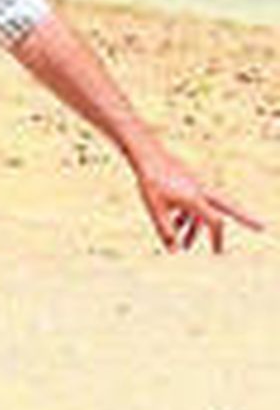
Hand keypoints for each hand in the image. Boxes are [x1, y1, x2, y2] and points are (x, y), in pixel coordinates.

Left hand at [131, 143, 263, 252]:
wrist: (147, 155)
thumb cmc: (151, 182)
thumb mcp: (155, 210)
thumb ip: (166, 231)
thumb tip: (174, 252)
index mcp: (195, 199)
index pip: (214, 221)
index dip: (217, 238)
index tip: (217, 254)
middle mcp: (201, 192)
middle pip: (229, 206)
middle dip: (246, 217)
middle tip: (262, 227)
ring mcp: (197, 186)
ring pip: (204, 210)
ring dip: (196, 228)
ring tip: (185, 246)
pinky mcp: (189, 184)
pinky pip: (194, 204)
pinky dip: (187, 216)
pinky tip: (175, 226)